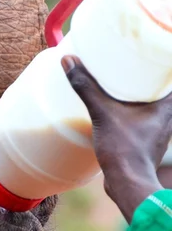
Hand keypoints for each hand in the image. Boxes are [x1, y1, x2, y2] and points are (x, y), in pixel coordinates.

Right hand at [62, 55, 171, 222]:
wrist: (128, 184)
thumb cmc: (125, 149)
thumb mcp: (103, 113)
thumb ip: (87, 88)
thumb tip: (69, 61)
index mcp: (168, 104)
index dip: (164, 59)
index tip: (155, 47)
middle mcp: (169, 115)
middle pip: (165, 87)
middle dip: (153, 74)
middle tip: (136, 59)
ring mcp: (160, 129)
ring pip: (156, 103)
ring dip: (144, 93)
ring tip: (126, 80)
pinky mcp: (147, 140)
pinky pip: (145, 117)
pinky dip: (135, 110)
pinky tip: (120, 108)